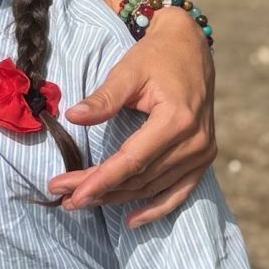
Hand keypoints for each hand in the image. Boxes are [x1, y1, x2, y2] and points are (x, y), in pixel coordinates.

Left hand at [49, 8, 214, 225]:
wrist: (190, 48)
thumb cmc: (156, 56)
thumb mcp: (127, 71)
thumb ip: (103, 98)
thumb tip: (73, 118)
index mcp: (176, 120)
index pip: (132, 160)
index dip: (100, 179)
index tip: (71, 191)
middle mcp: (194, 142)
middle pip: (139, 177)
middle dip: (100, 190)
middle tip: (65, 198)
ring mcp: (202, 153)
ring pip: (154, 187)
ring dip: (118, 198)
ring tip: (82, 202)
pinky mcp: (203, 158)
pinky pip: (179, 191)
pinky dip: (156, 208)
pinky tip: (132, 220)